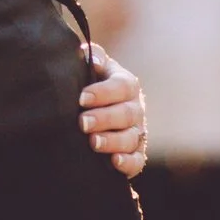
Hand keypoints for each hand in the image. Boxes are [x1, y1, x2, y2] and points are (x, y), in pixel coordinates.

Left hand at [80, 43, 148, 177]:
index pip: (121, 86)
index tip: (81, 98)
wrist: (94, 106)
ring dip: (112, 141)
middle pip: (126, 114)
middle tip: (82, 123)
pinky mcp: (135, 153)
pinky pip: (137, 160)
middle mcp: (136, 108)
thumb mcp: (93, 66)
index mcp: (127, 85)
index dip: (103, 93)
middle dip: (104, 119)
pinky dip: (128, 163)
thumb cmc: (91, 82)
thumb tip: (89, 57)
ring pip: (131, 138)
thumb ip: (92, 56)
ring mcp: (137, 131)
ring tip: (93, 142)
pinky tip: (114, 162)